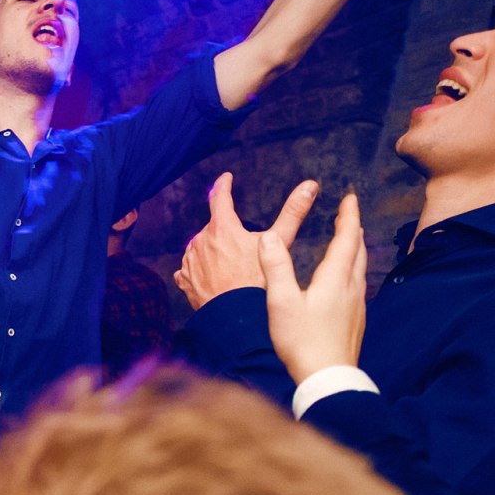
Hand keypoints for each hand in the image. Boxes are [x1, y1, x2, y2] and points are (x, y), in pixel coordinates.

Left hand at [175, 172, 317, 309]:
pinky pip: (188, 268)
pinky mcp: (184, 280)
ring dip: (210, 250)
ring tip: (228, 265)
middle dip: (224, 232)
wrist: (237, 316)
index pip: (219, 197)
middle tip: (240, 247)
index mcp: (222, 227)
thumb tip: (310, 185)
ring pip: (200, 247)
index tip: (226, 178)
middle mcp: (200, 241)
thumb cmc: (259, 279)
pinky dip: (197, 269)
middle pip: (212, 228)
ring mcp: (190, 261)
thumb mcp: (281, 242)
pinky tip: (210, 276)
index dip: (224, 185)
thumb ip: (293, 212)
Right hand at [259, 191, 367, 385]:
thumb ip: (275, 268)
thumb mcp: (281, 303)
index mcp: (335, 279)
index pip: (347, 238)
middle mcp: (352, 288)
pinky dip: (353, 270)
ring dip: (355, 250)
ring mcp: (357, 306)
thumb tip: (267, 237)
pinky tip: (345, 280)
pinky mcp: (355, 321)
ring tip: (350, 241)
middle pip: (358, 251)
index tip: (350, 198)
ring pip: (361, 268)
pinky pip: (358, 285)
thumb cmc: (302, 341)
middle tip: (349, 215)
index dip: (348, 216)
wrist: (327, 378)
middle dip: (353, 229)